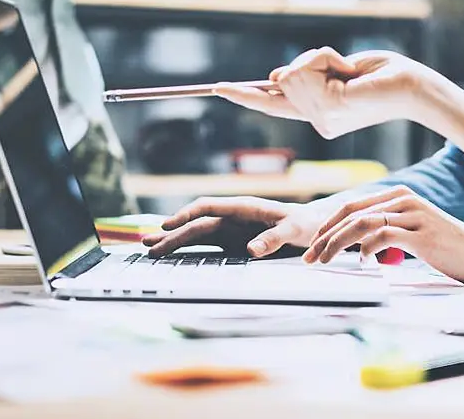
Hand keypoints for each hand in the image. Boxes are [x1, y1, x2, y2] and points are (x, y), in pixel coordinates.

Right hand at [142, 196, 323, 257]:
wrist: (315, 227)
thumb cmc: (306, 224)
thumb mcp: (294, 230)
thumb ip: (274, 238)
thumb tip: (250, 250)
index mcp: (244, 207)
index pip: (208, 207)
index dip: (186, 215)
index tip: (168, 225)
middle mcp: (233, 217)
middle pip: (196, 224)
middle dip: (172, 233)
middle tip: (148, 245)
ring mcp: (231, 230)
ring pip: (197, 234)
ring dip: (174, 241)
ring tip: (150, 248)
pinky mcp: (233, 243)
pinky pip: (206, 246)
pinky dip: (188, 250)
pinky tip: (172, 256)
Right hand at [217, 48, 441, 138]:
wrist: (413, 86)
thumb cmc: (383, 75)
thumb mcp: (339, 69)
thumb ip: (307, 74)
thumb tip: (275, 76)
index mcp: (318, 114)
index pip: (272, 104)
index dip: (244, 94)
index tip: (217, 88)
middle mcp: (317, 122)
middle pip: (282, 78)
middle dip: (310, 60)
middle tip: (345, 67)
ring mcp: (321, 119)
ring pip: (291, 73)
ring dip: (320, 58)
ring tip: (348, 70)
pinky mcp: (328, 108)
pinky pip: (306, 69)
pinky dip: (325, 58)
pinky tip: (347, 71)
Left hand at [303, 186, 463, 285]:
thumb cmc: (442, 247)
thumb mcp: (410, 232)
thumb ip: (384, 230)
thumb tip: (355, 244)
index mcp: (398, 196)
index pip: (352, 206)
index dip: (328, 224)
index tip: (313, 245)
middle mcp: (404, 200)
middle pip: (351, 213)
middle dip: (325, 235)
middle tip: (310, 256)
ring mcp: (413, 215)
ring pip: (362, 224)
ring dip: (337, 243)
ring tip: (325, 260)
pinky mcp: (421, 234)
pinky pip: (383, 236)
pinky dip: (367, 249)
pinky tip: (363, 262)